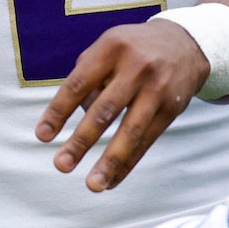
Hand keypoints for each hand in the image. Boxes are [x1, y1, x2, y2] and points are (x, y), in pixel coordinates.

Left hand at [35, 21, 213, 191]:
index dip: (58, 112)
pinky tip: (112, 181)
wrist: (185, 42)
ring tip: (93, 185)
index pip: (78, 84)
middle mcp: (136, 67)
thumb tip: (73, 119)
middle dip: (81, 141)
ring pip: (130, 130)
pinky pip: (147, 140)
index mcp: (111, 48)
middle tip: (61, 165)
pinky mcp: (172, 107)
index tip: (42, 137)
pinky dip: (128, 164)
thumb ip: (85, 77)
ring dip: (110, 161)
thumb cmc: (133, 49)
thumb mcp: (107, 46)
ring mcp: (157, 88)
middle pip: (104, 110)